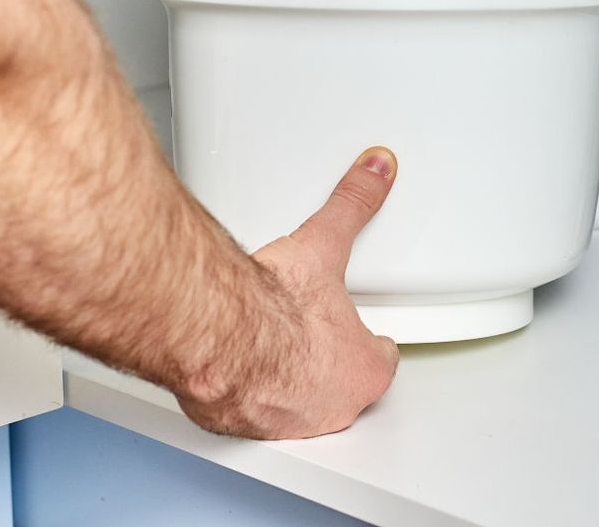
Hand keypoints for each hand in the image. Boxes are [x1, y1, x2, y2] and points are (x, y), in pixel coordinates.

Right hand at [178, 147, 401, 438]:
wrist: (217, 335)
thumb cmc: (274, 308)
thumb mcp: (325, 244)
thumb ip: (353, 205)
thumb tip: (374, 173)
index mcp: (363, 371)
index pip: (381, 361)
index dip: (369, 340)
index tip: (356, 327)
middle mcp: (330, 407)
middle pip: (341, 387)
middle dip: (327, 360)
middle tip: (309, 329)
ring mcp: (286, 423)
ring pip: (297, 406)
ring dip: (287, 381)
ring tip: (273, 345)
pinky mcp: (239, 426)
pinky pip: (249, 414)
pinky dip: (243, 393)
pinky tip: (234, 365)